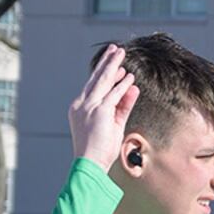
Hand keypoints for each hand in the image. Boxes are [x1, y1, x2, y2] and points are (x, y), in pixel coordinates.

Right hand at [69, 44, 138, 169]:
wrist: (89, 163)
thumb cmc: (100, 149)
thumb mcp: (114, 124)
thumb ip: (123, 106)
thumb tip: (133, 89)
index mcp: (80, 107)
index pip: (94, 86)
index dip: (105, 74)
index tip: (115, 65)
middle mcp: (82, 104)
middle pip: (96, 79)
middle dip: (106, 63)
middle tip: (115, 50)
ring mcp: (89, 107)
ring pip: (102, 81)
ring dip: (113, 66)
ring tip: (120, 53)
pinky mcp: (99, 112)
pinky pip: (113, 95)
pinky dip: (121, 85)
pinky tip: (129, 77)